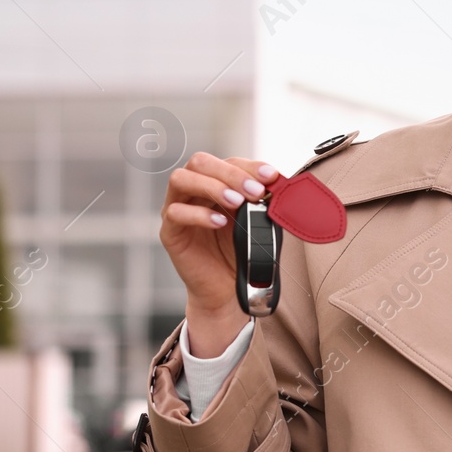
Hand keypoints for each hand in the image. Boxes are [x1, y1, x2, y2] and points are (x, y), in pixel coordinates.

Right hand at [159, 152, 278, 353]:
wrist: (228, 289)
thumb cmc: (242, 253)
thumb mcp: (258, 223)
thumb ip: (264, 203)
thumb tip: (281, 186)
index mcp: (216, 184)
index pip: (227, 161)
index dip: (249, 165)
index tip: (271, 176)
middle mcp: (193, 192)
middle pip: (200, 162)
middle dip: (231, 173)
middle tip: (255, 191)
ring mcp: (177, 209)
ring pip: (181, 179)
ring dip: (212, 187)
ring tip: (237, 203)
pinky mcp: (170, 232)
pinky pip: (176, 213)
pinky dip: (199, 215)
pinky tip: (220, 223)